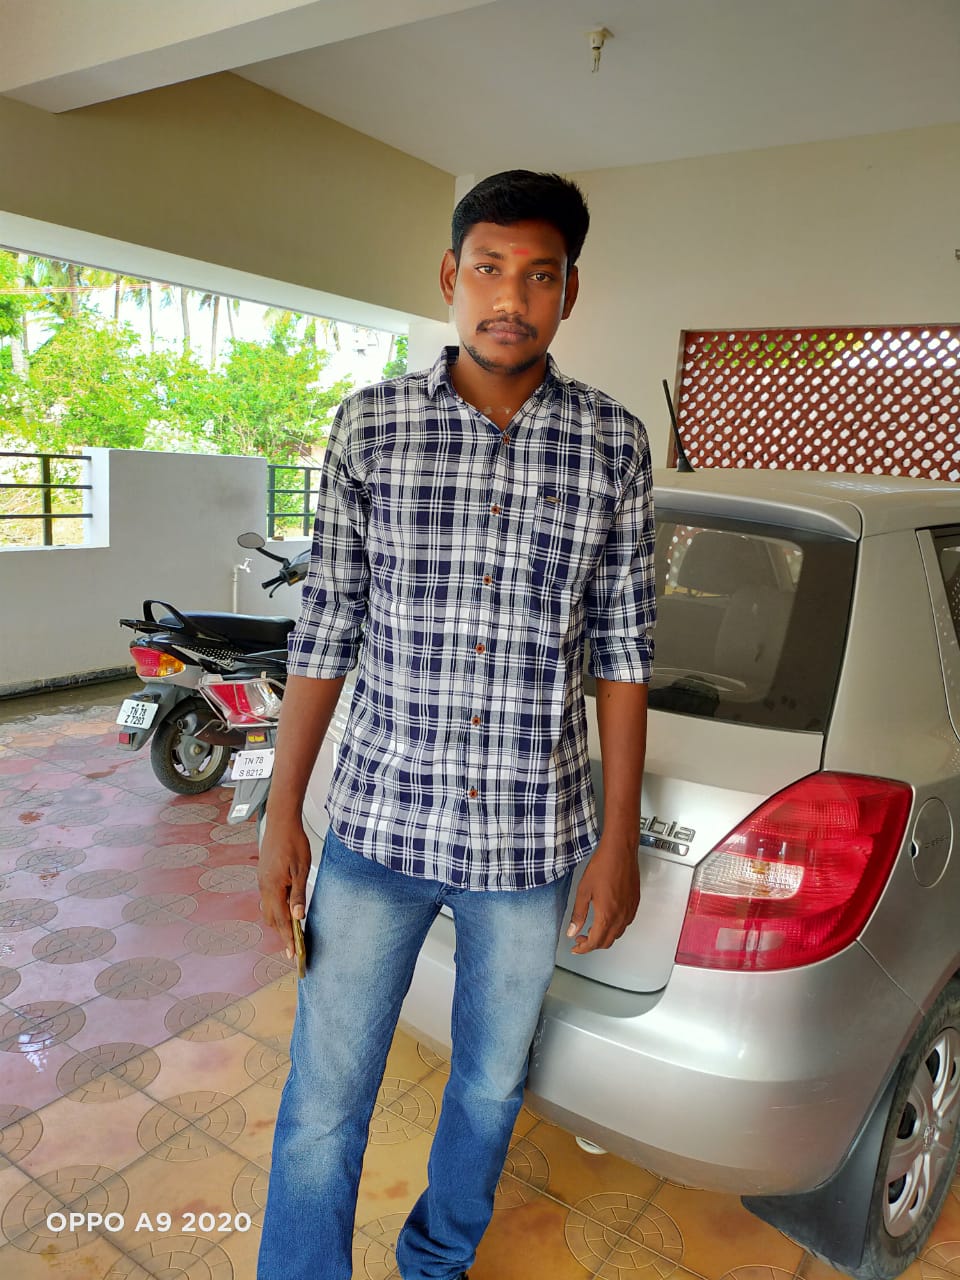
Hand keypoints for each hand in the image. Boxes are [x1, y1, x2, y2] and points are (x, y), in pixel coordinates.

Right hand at [257, 814, 311, 960]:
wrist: (281, 822)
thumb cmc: (293, 842)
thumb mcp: (301, 869)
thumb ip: (298, 894)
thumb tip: (297, 917)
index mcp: (273, 887)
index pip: (281, 920)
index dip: (288, 938)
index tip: (293, 953)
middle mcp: (264, 887)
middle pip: (271, 918)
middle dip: (282, 934)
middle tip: (293, 948)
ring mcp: (262, 881)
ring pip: (268, 909)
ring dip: (279, 922)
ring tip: (291, 932)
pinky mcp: (264, 875)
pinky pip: (268, 898)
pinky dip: (276, 909)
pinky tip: (285, 909)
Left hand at [566, 837, 640, 954]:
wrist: (620, 851)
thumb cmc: (603, 866)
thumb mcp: (584, 890)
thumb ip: (578, 914)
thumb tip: (572, 931)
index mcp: (607, 915)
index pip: (595, 942)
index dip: (583, 948)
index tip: (576, 947)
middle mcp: (621, 916)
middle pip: (607, 942)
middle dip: (592, 944)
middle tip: (581, 938)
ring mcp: (630, 910)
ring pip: (617, 934)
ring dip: (604, 936)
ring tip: (591, 928)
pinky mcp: (635, 903)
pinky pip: (625, 924)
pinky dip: (614, 928)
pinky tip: (606, 919)